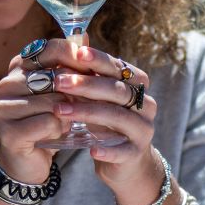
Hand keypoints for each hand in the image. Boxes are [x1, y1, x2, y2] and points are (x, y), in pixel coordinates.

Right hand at [0, 37, 85, 180]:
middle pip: (55, 76)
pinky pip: (48, 123)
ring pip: (54, 101)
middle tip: (91, 100)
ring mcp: (4, 107)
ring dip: (70, 113)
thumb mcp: (56, 93)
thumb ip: (66, 69)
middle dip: (78, 89)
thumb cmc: (45, 123)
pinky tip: (60, 134)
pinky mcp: (9, 131)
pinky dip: (61, 129)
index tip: (96, 68)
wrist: (25, 163)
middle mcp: (7, 84)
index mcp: (18, 68)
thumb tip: (86, 40)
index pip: (49, 49)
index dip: (76, 56)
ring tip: (70, 121)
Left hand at [45, 44, 160, 204]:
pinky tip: (90, 148)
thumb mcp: (96, 97)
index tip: (76, 53)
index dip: (98, 59)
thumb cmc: (105, 121)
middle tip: (58, 81)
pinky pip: (123, 150)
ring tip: (60, 110)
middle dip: (86, 84)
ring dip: (87, 112)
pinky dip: (107, 149)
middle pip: (117, 90)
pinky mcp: (137, 153)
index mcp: (136, 85)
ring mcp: (143, 129)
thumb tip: (70, 43)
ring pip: (117, 117)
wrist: (124, 161)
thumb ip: (87, 74)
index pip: (118, 67)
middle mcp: (145, 104)